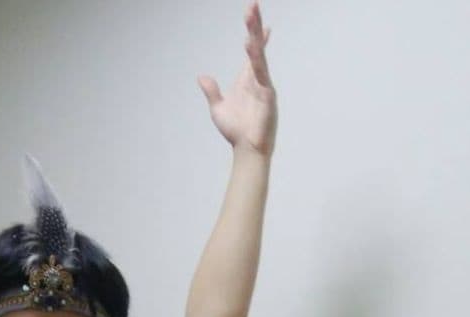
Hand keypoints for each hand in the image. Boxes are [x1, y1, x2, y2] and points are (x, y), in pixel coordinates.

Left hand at [197, 2, 277, 157]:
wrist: (246, 150)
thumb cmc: (236, 132)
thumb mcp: (218, 108)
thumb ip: (212, 91)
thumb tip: (202, 77)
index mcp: (247, 79)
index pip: (252, 51)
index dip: (255, 35)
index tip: (255, 16)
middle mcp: (257, 78)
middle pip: (256, 46)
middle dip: (254, 25)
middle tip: (252, 4)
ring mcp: (263, 85)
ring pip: (259, 54)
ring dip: (255, 34)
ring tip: (251, 15)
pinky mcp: (267, 95)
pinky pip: (261, 72)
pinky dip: (255, 59)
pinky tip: (250, 45)